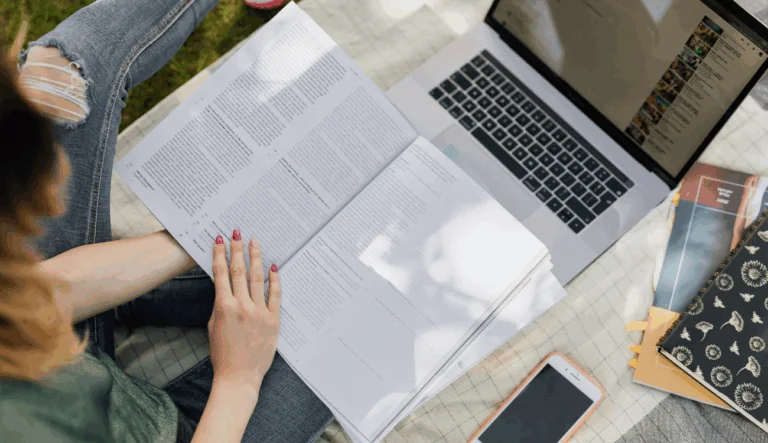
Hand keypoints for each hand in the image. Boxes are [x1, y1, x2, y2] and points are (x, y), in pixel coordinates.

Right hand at [208, 230, 280, 398]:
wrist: (238, 377)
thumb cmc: (223, 354)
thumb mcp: (214, 326)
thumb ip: (220, 305)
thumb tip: (225, 287)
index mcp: (223, 307)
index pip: (221, 274)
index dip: (219, 255)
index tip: (219, 239)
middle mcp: (242, 306)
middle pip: (239, 271)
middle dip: (237, 249)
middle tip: (236, 232)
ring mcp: (259, 312)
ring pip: (257, 278)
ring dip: (255, 258)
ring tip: (254, 242)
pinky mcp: (273, 320)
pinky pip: (275, 295)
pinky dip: (274, 280)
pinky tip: (274, 266)